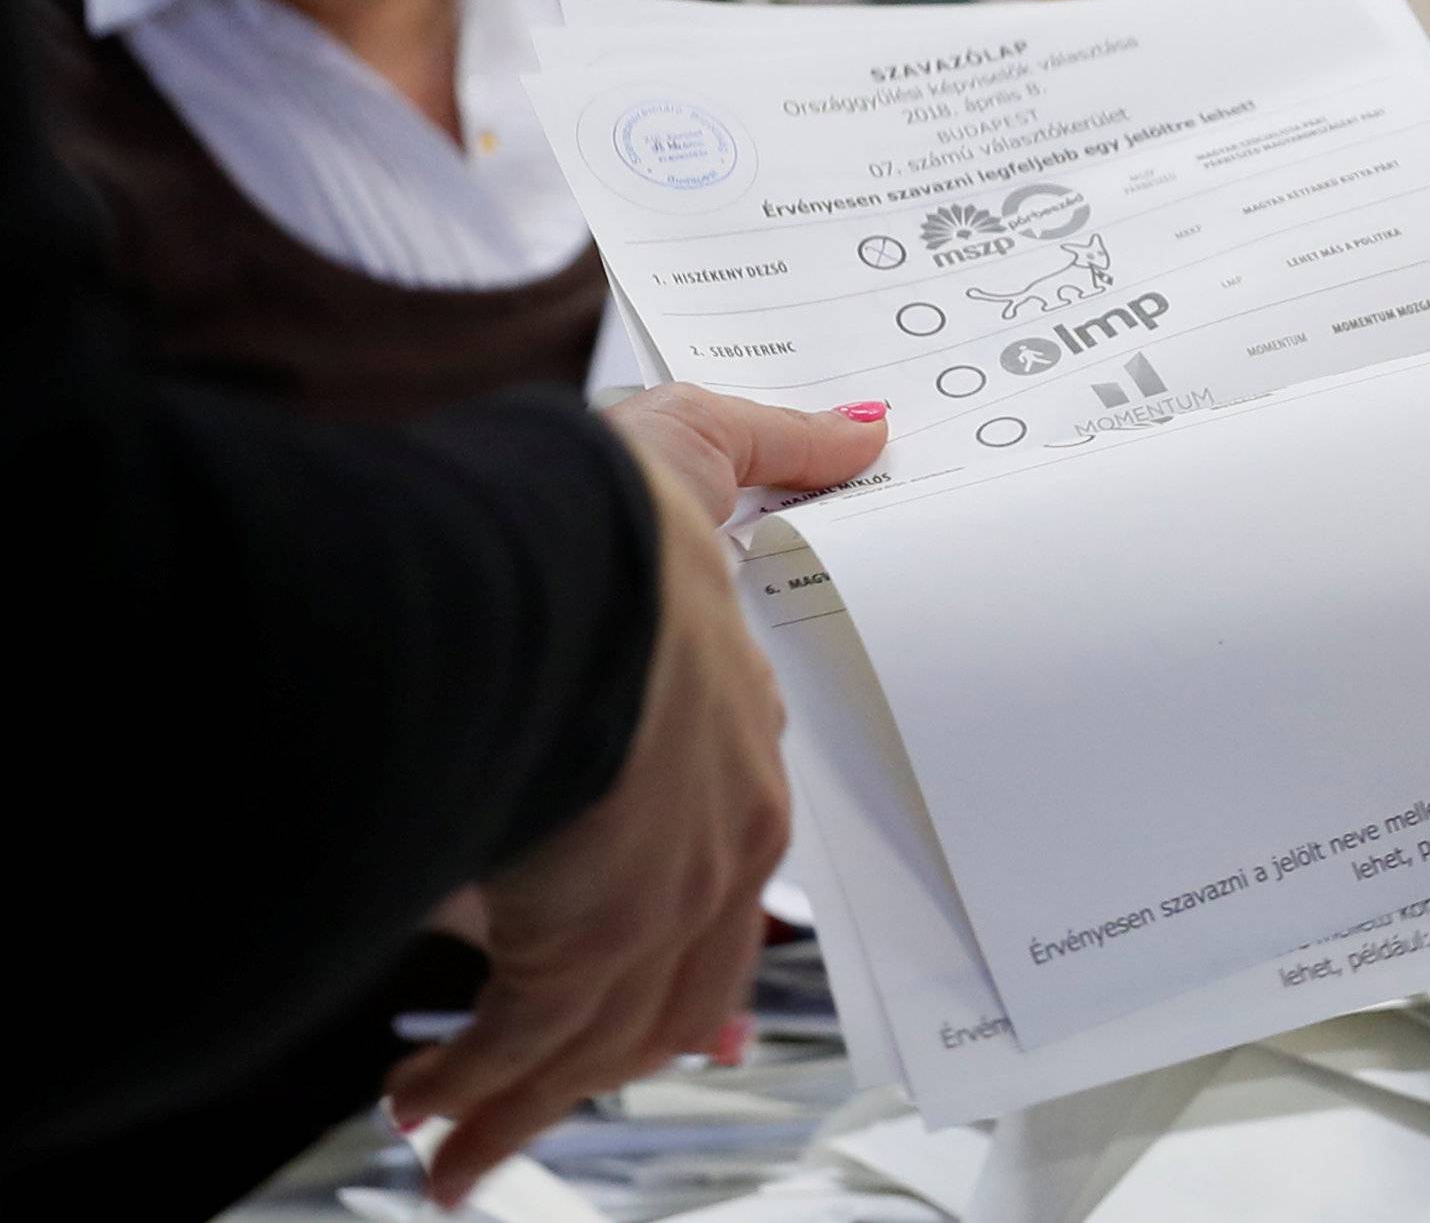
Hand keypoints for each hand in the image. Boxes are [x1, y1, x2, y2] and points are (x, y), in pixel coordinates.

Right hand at [386, 390, 885, 1209]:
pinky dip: (476, 1090)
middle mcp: (716, 838)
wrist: (578, 577)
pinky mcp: (581, 946)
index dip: (706, 932)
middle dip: (614, 1035)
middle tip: (568, 1081)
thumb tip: (867, 430)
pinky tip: (430, 1111)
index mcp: (742, 746)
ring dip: (523, 1090)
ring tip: (460, 1132)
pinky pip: (523, 1047)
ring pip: (596, 1032)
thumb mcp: (706, 457)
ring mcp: (656, 900)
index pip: (736, 865)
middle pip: (677, 974)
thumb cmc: (623, 523)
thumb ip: (780, 448)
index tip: (708, 997)